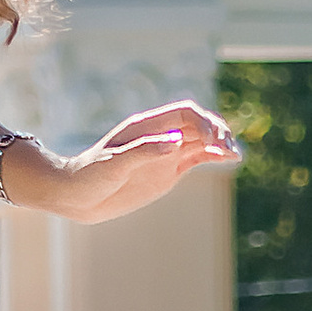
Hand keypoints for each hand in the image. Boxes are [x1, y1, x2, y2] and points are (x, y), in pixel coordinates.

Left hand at [36, 101, 241, 222]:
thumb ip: (144, 152)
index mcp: (146, 127)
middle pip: (198, 123)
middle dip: (216, 130)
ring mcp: (165, 153)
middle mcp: (159, 136)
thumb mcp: (114, 165)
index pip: (184, 114)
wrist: (77, 196)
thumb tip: (176, 141)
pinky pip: (197, 158)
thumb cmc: (89, 176)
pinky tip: (228, 159)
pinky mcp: (168, 171)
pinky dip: (214, 156)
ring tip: (234, 153)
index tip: (211, 139)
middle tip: (227, 147)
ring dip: (220, 143)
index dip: (202, 122)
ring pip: (201, 140)